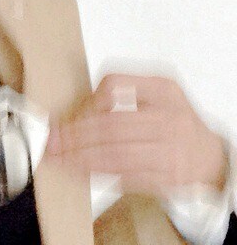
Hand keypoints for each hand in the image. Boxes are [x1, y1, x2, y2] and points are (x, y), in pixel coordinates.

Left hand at [44, 74, 227, 197]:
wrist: (210, 156)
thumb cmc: (176, 120)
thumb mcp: (158, 91)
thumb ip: (122, 90)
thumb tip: (78, 105)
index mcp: (163, 89)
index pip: (116, 84)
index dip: (89, 99)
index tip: (70, 112)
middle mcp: (168, 119)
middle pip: (111, 124)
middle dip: (75, 134)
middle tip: (52, 139)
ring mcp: (169, 152)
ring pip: (115, 154)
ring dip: (80, 157)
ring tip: (57, 157)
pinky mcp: (166, 179)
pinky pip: (124, 176)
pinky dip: (96, 174)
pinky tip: (77, 170)